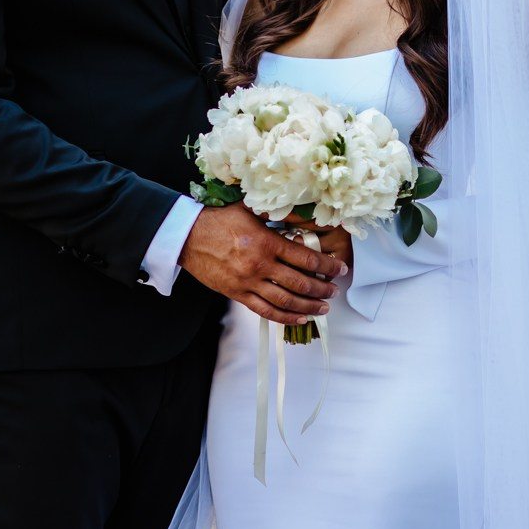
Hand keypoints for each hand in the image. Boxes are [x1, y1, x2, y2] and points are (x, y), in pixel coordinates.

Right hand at [180, 204, 347, 324]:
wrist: (188, 237)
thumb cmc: (221, 220)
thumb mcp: (252, 210)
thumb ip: (280, 215)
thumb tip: (308, 217)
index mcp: (267, 243)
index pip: (307, 259)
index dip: (327, 266)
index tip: (340, 269)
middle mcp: (260, 265)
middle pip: (300, 284)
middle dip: (322, 290)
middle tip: (334, 292)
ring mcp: (248, 283)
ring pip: (285, 302)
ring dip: (308, 307)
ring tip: (323, 309)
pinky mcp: (237, 294)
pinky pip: (265, 311)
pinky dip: (284, 318)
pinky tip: (299, 319)